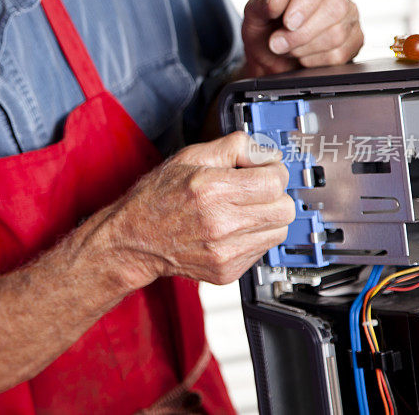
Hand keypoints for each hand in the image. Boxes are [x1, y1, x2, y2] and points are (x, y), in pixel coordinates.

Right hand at [106, 132, 295, 286]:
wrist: (135, 239)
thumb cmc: (157, 198)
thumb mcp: (190, 157)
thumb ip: (233, 146)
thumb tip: (265, 152)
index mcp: (213, 190)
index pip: (275, 181)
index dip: (272, 171)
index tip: (263, 170)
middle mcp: (221, 224)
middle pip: (284, 209)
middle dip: (274, 195)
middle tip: (254, 190)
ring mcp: (225, 252)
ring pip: (278, 232)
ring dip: (266, 218)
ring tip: (240, 211)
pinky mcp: (227, 271)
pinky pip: (261, 250)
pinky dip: (252, 238)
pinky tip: (230, 230)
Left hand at [241, 0, 363, 76]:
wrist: (269, 58)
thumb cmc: (264, 29)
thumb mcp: (253, 14)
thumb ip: (262, 2)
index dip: (305, 0)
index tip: (287, 22)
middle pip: (335, 6)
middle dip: (301, 33)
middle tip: (276, 43)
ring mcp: (349, 15)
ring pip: (337, 34)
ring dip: (303, 48)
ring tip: (287, 48)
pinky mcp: (354, 40)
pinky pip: (339, 55)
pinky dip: (313, 61)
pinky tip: (302, 56)